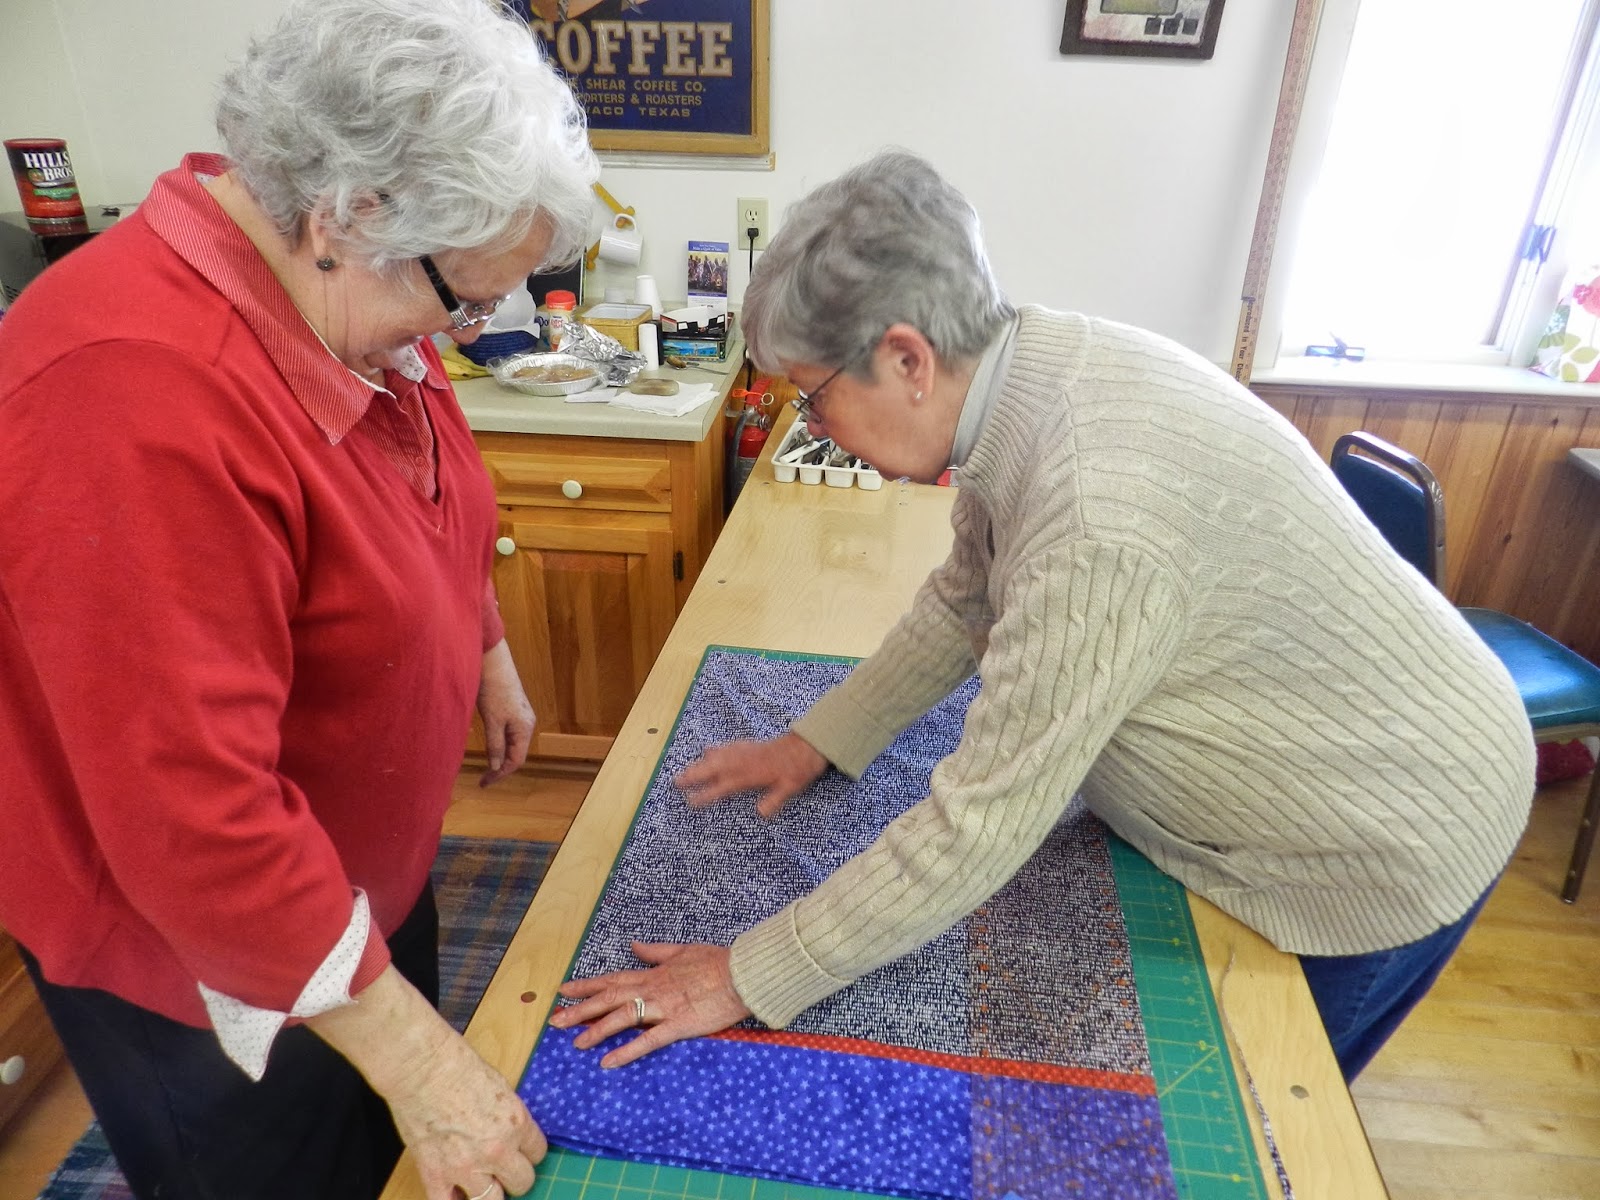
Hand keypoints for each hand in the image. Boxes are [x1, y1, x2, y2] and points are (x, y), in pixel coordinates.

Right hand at [384, 1031, 546, 1199]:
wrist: (421, 1068)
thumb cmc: (457, 1065)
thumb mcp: (500, 1086)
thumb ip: (508, 1115)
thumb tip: (511, 1132)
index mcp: (516, 1123)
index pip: (538, 1153)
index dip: (529, 1151)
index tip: (521, 1150)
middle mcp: (496, 1150)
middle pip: (522, 1182)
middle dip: (514, 1174)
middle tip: (503, 1167)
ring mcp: (466, 1166)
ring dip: (487, 1191)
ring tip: (480, 1179)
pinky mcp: (435, 1173)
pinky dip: (452, 1199)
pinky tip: (453, 1190)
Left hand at [477, 638, 533, 785]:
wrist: (493, 662)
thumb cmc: (493, 690)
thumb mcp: (493, 721)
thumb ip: (495, 745)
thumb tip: (497, 767)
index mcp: (524, 728)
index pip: (516, 760)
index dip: (501, 774)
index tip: (484, 782)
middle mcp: (527, 723)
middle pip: (517, 753)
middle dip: (501, 767)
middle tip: (484, 778)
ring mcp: (521, 715)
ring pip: (513, 743)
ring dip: (501, 756)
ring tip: (486, 765)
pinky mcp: (513, 709)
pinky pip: (509, 733)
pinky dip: (500, 744)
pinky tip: (491, 745)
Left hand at [549, 942, 751, 1068]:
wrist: (742, 974)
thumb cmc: (716, 962)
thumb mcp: (682, 950)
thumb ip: (655, 951)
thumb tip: (634, 945)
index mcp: (653, 973)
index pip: (612, 979)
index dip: (586, 986)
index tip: (564, 991)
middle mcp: (652, 989)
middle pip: (609, 998)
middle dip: (580, 1009)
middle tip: (555, 1022)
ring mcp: (663, 1007)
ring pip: (622, 1018)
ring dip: (597, 1030)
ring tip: (576, 1043)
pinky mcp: (678, 1025)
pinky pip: (648, 1040)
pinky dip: (627, 1051)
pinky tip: (609, 1062)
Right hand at [674, 733, 827, 818]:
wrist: (807, 745)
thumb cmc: (799, 769)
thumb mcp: (790, 787)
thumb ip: (774, 799)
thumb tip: (760, 813)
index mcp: (750, 774)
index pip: (723, 786)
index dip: (706, 794)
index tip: (691, 801)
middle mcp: (743, 762)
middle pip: (712, 768)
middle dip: (693, 775)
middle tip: (676, 782)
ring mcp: (744, 751)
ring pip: (716, 756)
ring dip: (699, 763)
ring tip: (684, 770)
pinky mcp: (749, 745)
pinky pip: (726, 747)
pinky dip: (714, 750)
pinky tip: (708, 750)